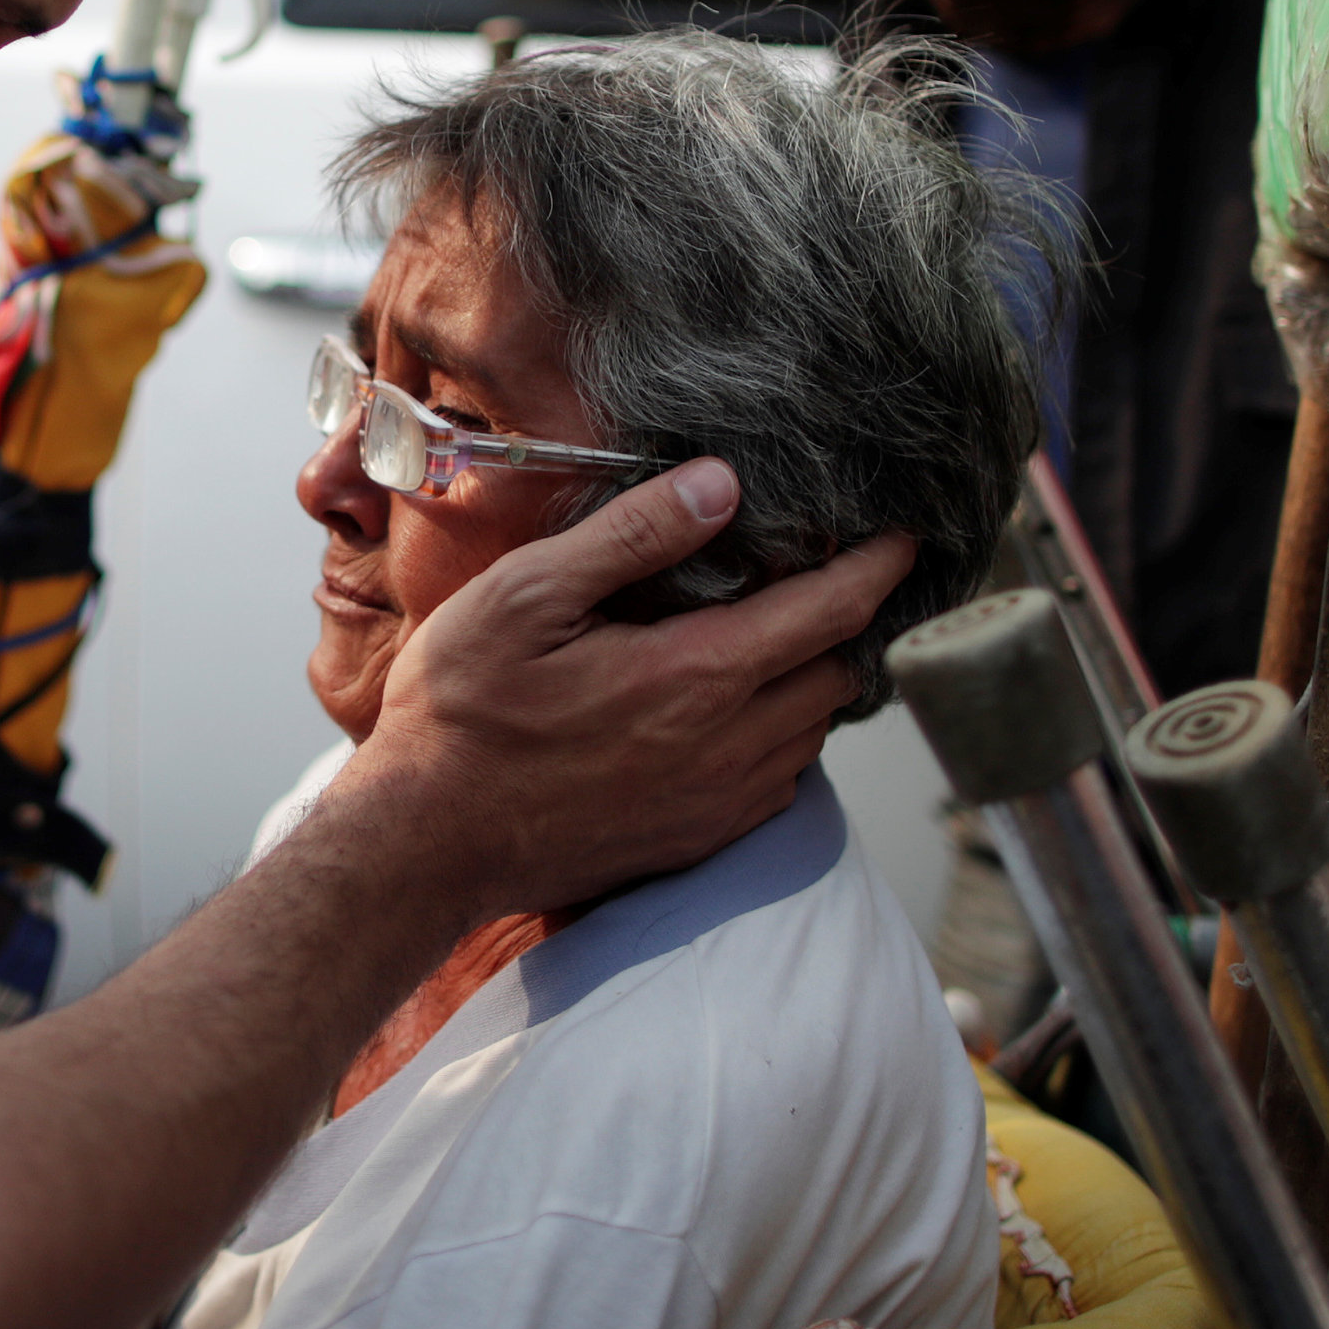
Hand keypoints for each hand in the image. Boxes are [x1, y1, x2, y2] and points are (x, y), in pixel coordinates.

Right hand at [340, 457, 915, 921]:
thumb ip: (631, 538)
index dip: (877, 567)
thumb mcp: (526, 597)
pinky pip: (778, 782)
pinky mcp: (694, 841)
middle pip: (838, 675)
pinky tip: (734, 709)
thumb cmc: (461, 712)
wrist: (424, 844)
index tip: (904, 537)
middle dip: (850, 622)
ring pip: (812, 733)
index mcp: (696, 676)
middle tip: (831, 575)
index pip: (829, 613)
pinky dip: (781, 736)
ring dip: (814, 680)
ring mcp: (716, 804)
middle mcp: (727, 748)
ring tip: (782, 634)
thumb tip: (721, 484)